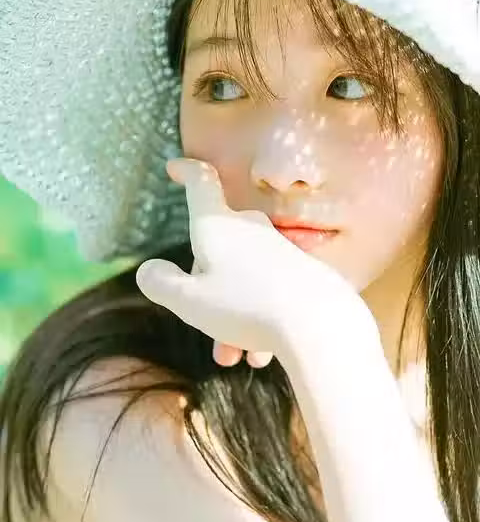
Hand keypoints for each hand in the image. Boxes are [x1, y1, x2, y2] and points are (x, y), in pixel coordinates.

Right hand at [136, 158, 375, 366]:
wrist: (318, 324)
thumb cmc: (245, 308)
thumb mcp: (189, 301)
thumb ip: (161, 283)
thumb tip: (149, 269)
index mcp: (217, 225)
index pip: (201, 183)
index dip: (186, 172)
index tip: (174, 168)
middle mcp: (249, 229)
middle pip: (214, 247)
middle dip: (203, 287)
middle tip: (204, 326)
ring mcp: (278, 249)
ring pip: (240, 277)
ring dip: (230, 314)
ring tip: (232, 354)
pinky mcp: (301, 271)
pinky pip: (266, 290)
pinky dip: (256, 316)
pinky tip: (260, 353)